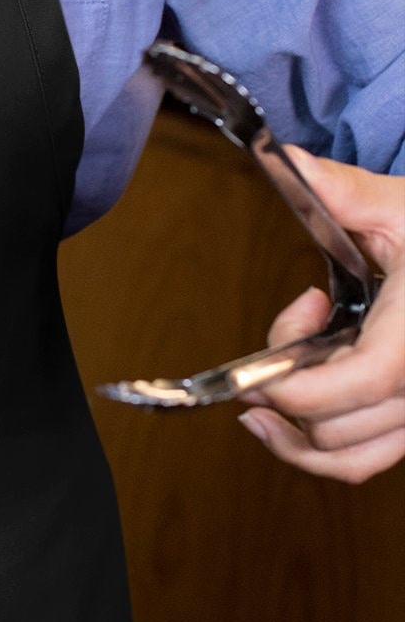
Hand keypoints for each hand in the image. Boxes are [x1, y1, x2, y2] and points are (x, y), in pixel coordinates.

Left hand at [238, 147, 404, 482]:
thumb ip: (347, 192)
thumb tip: (293, 162)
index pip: (363, 379)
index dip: (299, 385)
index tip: (256, 366)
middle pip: (339, 423)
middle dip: (288, 382)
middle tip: (293, 320)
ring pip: (349, 458)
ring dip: (293, 432)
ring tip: (259, 392)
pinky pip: (365, 459)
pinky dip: (320, 451)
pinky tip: (282, 419)